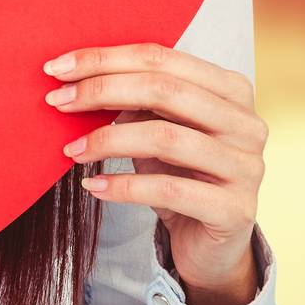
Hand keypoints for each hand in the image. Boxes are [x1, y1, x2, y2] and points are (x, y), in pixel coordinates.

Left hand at [41, 42, 267, 292]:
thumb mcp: (158, 128)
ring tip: (72, 150)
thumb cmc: (179, 174)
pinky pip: (169, 190)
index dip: (105, 59)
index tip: (57, 68)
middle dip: (102, 91)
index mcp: (231, 88)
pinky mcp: (236, 210)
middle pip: (163, 90)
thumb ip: (134, 100)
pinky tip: (93, 186)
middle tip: (57, 101)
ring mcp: (247, 167)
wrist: (212, 245)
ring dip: (107, 140)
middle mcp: (246, 122)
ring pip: (165, 137)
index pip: (161, 58)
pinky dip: (123, 186)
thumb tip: (74, 79)